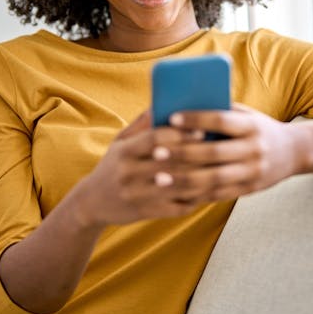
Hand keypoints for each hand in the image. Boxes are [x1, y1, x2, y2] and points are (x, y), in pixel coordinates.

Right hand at [71, 111, 209, 227]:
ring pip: (177, 185)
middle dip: (197, 155)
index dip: (179, 134)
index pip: (155, 138)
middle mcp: (128, 173)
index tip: (201, 130)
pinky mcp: (145, 213)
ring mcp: (137, 195)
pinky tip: (209, 191)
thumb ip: (142, 123)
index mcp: (124, 151)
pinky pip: (177, 206)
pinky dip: (195, 199)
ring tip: (220, 169)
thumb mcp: (120, 141)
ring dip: (201, 177)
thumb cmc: (114, 165)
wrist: (92, 202)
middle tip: (220, 149)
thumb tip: (165, 100)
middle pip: (170, 162)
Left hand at [157, 104, 304, 201]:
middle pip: (214, 153)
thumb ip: (221, 111)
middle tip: (157, 151)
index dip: (196, 119)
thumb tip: (184, 104)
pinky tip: (176, 192)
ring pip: (214, 179)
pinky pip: (219, 195)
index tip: (171, 118)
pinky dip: (196, 194)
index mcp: (252, 126)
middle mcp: (255, 149)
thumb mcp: (247, 115)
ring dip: (184, 179)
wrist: (294, 152)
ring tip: (159, 178)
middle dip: (183, 153)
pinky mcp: (250, 189)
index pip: (221, 120)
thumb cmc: (259, 128)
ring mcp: (253, 172)